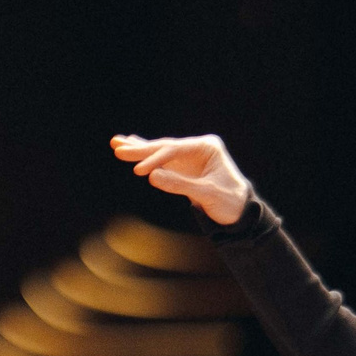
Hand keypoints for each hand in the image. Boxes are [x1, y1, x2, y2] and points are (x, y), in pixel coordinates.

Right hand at [110, 133, 252, 226]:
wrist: (240, 211)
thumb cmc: (230, 201)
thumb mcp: (207, 194)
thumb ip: (180, 185)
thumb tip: (152, 176)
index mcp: (207, 147)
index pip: (176, 150)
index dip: (156, 159)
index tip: (140, 171)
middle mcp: (197, 148)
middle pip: (165, 147)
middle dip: (140, 149)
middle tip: (117, 147)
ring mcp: (189, 157)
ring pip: (160, 152)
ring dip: (138, 149)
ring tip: (116, 143)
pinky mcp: (183, 168)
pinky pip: (161, 160)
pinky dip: (146, 156)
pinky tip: (131, 145)